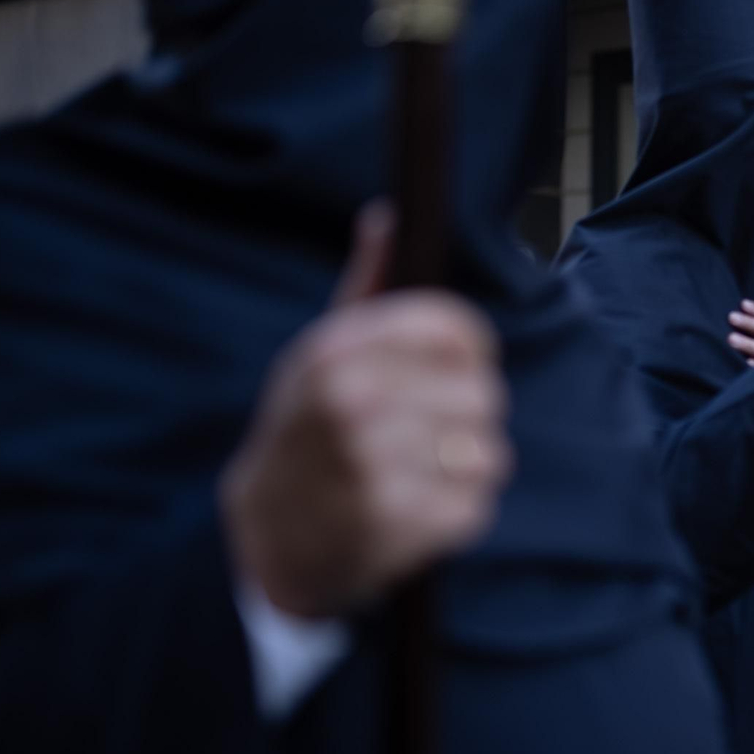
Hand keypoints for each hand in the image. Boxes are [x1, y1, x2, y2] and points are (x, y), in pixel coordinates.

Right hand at [220, 202, 511, 618]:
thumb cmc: (306, 429)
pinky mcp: (394, 524)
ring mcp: (371, 464)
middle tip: (430, 435)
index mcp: (338, 349)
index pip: (457, 329)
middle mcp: (352, 401)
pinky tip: (420, 510)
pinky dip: (458, 513)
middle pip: (483, 393)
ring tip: (424, 473)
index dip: (470, 353)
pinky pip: (474, 507)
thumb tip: (387, 217)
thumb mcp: (320, 353)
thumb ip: (366, 286)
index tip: (453, 372)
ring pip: (487, 453)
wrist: (266, 535)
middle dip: (469, 418)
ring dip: (467, 469)